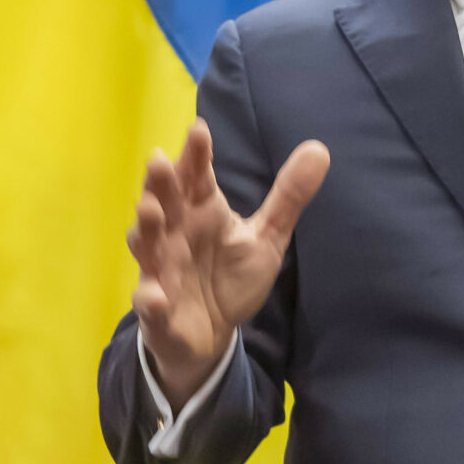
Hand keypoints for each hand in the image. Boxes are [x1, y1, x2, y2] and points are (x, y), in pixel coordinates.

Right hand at [127, 120, 330, 407]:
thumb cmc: (231, 277)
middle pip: (163, 203)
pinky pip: (150, 303)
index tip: (199, 130)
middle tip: (159, 160)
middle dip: (159, 183)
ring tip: (149, 211)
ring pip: (146, 246)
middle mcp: (174, 235)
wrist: (212, 333)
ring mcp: (161, 270)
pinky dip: (150, 299)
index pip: (196, 177)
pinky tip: (155, 296)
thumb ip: (288, 196)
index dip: (196, 155)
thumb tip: (320, 149)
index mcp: (201, 213)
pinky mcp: (158, 309)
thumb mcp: (266, 237)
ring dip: (144, 229)